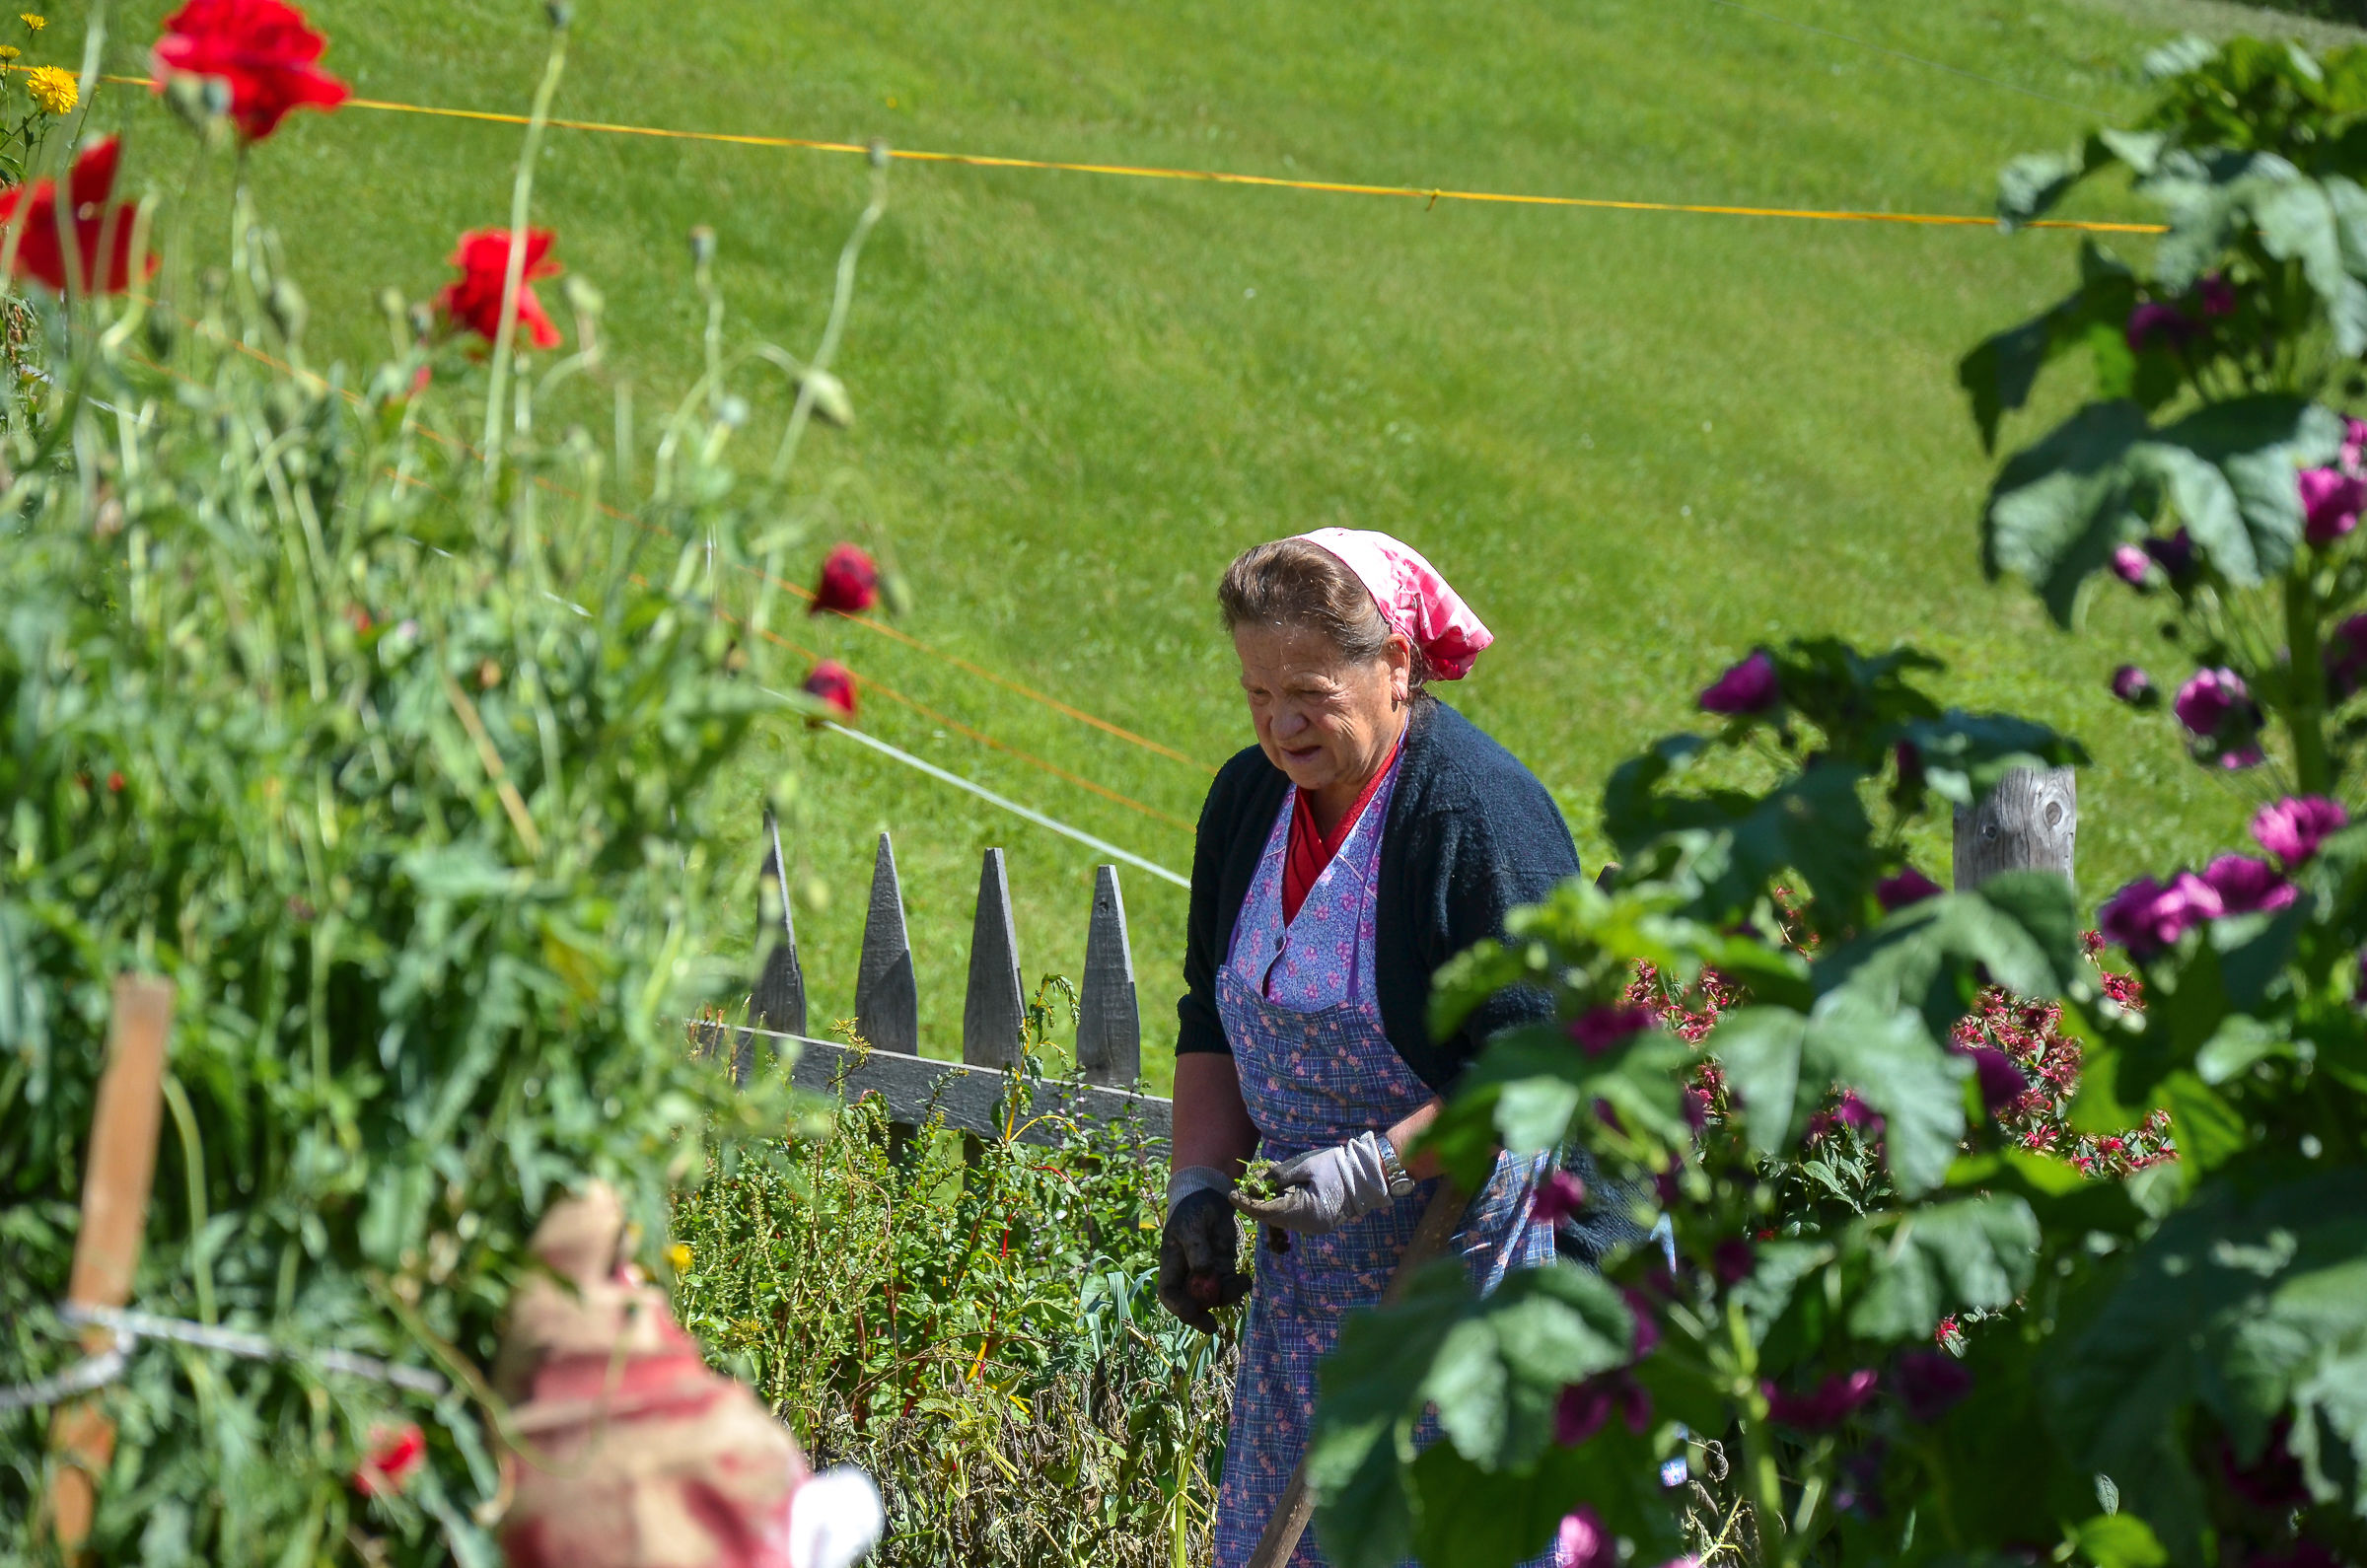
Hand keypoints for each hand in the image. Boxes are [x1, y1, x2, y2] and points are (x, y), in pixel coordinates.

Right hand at [1158, 1186, 1249, 1331]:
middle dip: (1201, 1316)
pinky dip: (1238, 1287)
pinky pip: (1229, 1286)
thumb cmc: (1193, 1211)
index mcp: (1171, 1265)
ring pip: (1214, 1298)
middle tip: (1214, 1326)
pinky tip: (1245, 1279)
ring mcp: (1206, 1274)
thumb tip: (1203, 1273)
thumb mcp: (1192, 1226)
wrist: (1210, 1197)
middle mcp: (1187, 1275)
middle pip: (1190, 1303)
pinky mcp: (1223, 1270)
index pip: (1169, 1294)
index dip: (1178, 1307)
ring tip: (1241, 1283)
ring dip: (1227, 1297)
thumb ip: (1197, 1249)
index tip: (1193, 1313)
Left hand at [1230, 1130, 1412, 1236]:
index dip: (1247, 1204)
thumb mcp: (1304, 1166)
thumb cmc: (1336, 1167)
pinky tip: (1276, 1191)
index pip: (1267, 1212)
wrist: (1367, 1175)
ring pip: (1282, 1218)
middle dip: (1256, 1203)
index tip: (1231, 1194)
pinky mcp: (1317, 1222)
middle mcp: (1307, 1225)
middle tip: (1242, 1189)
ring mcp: (1314, 1226)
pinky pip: (1293, 1216)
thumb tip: (1256, 1185)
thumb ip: (1278, 1177)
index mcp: (1304, 1212)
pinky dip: (1281, 1204)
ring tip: (1258, 1186)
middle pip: (1273, 1218)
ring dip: (1268, 1203)